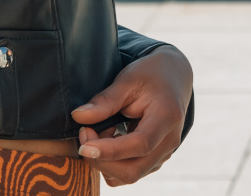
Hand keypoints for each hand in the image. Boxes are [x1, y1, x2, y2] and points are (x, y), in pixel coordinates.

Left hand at [73, 45, 192, 185]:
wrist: (173, 77)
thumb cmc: (151, 75)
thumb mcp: (128, 80)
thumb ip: (105, 101)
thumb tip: (78, 116)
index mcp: (167, 117)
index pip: (140, 144)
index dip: (109, 150)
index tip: (84, 146)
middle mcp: (170, 141)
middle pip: (133, 170)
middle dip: (101, 161)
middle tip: (85, 134)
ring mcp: (164, 153)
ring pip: (129, 175)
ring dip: (105, 161)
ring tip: (100, 131)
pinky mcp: (156, 159)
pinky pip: (129, 172)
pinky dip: (112, 163)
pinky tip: (109, 139)